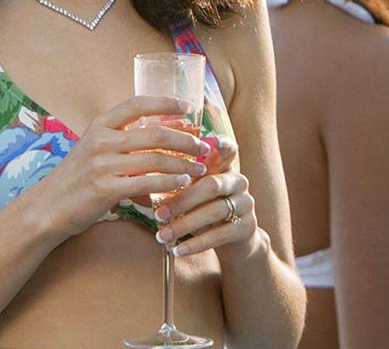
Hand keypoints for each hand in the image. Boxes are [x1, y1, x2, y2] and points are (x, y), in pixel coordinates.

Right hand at [38, 97, 211, 237]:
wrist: (49, 207)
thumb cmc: (77, 178)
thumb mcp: (93, 148)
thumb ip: (120, 139)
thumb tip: (158, 133)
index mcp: (99, 125)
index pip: (137, 104)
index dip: (166, 102)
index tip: (189, 107)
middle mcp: (101, 141)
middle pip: (155, 133)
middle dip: (185, 139)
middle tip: (204, 147)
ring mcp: (102, 165)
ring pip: (155, 158)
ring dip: (183, 163)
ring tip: (199, 168)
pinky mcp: (106, 189)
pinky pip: (147, 182)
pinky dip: (169, 182)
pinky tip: (182, 183)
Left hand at [148, 136, 258, 261]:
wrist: (234, 241)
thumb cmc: (205, 209)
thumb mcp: (195, 192)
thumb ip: (180, 181)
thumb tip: (141, 176)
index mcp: (225, 168)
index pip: (227, 150)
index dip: (222, 144)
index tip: (213, 139)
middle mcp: (239, 182)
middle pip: (211, 185)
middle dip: (182, 199)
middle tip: (158, 213)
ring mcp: (246, 204)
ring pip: (215, 211)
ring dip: (185, 224)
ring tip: (162, 235)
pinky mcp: (246, 227)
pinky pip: (219, 235)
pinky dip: (196, 244)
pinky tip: (178, 250)